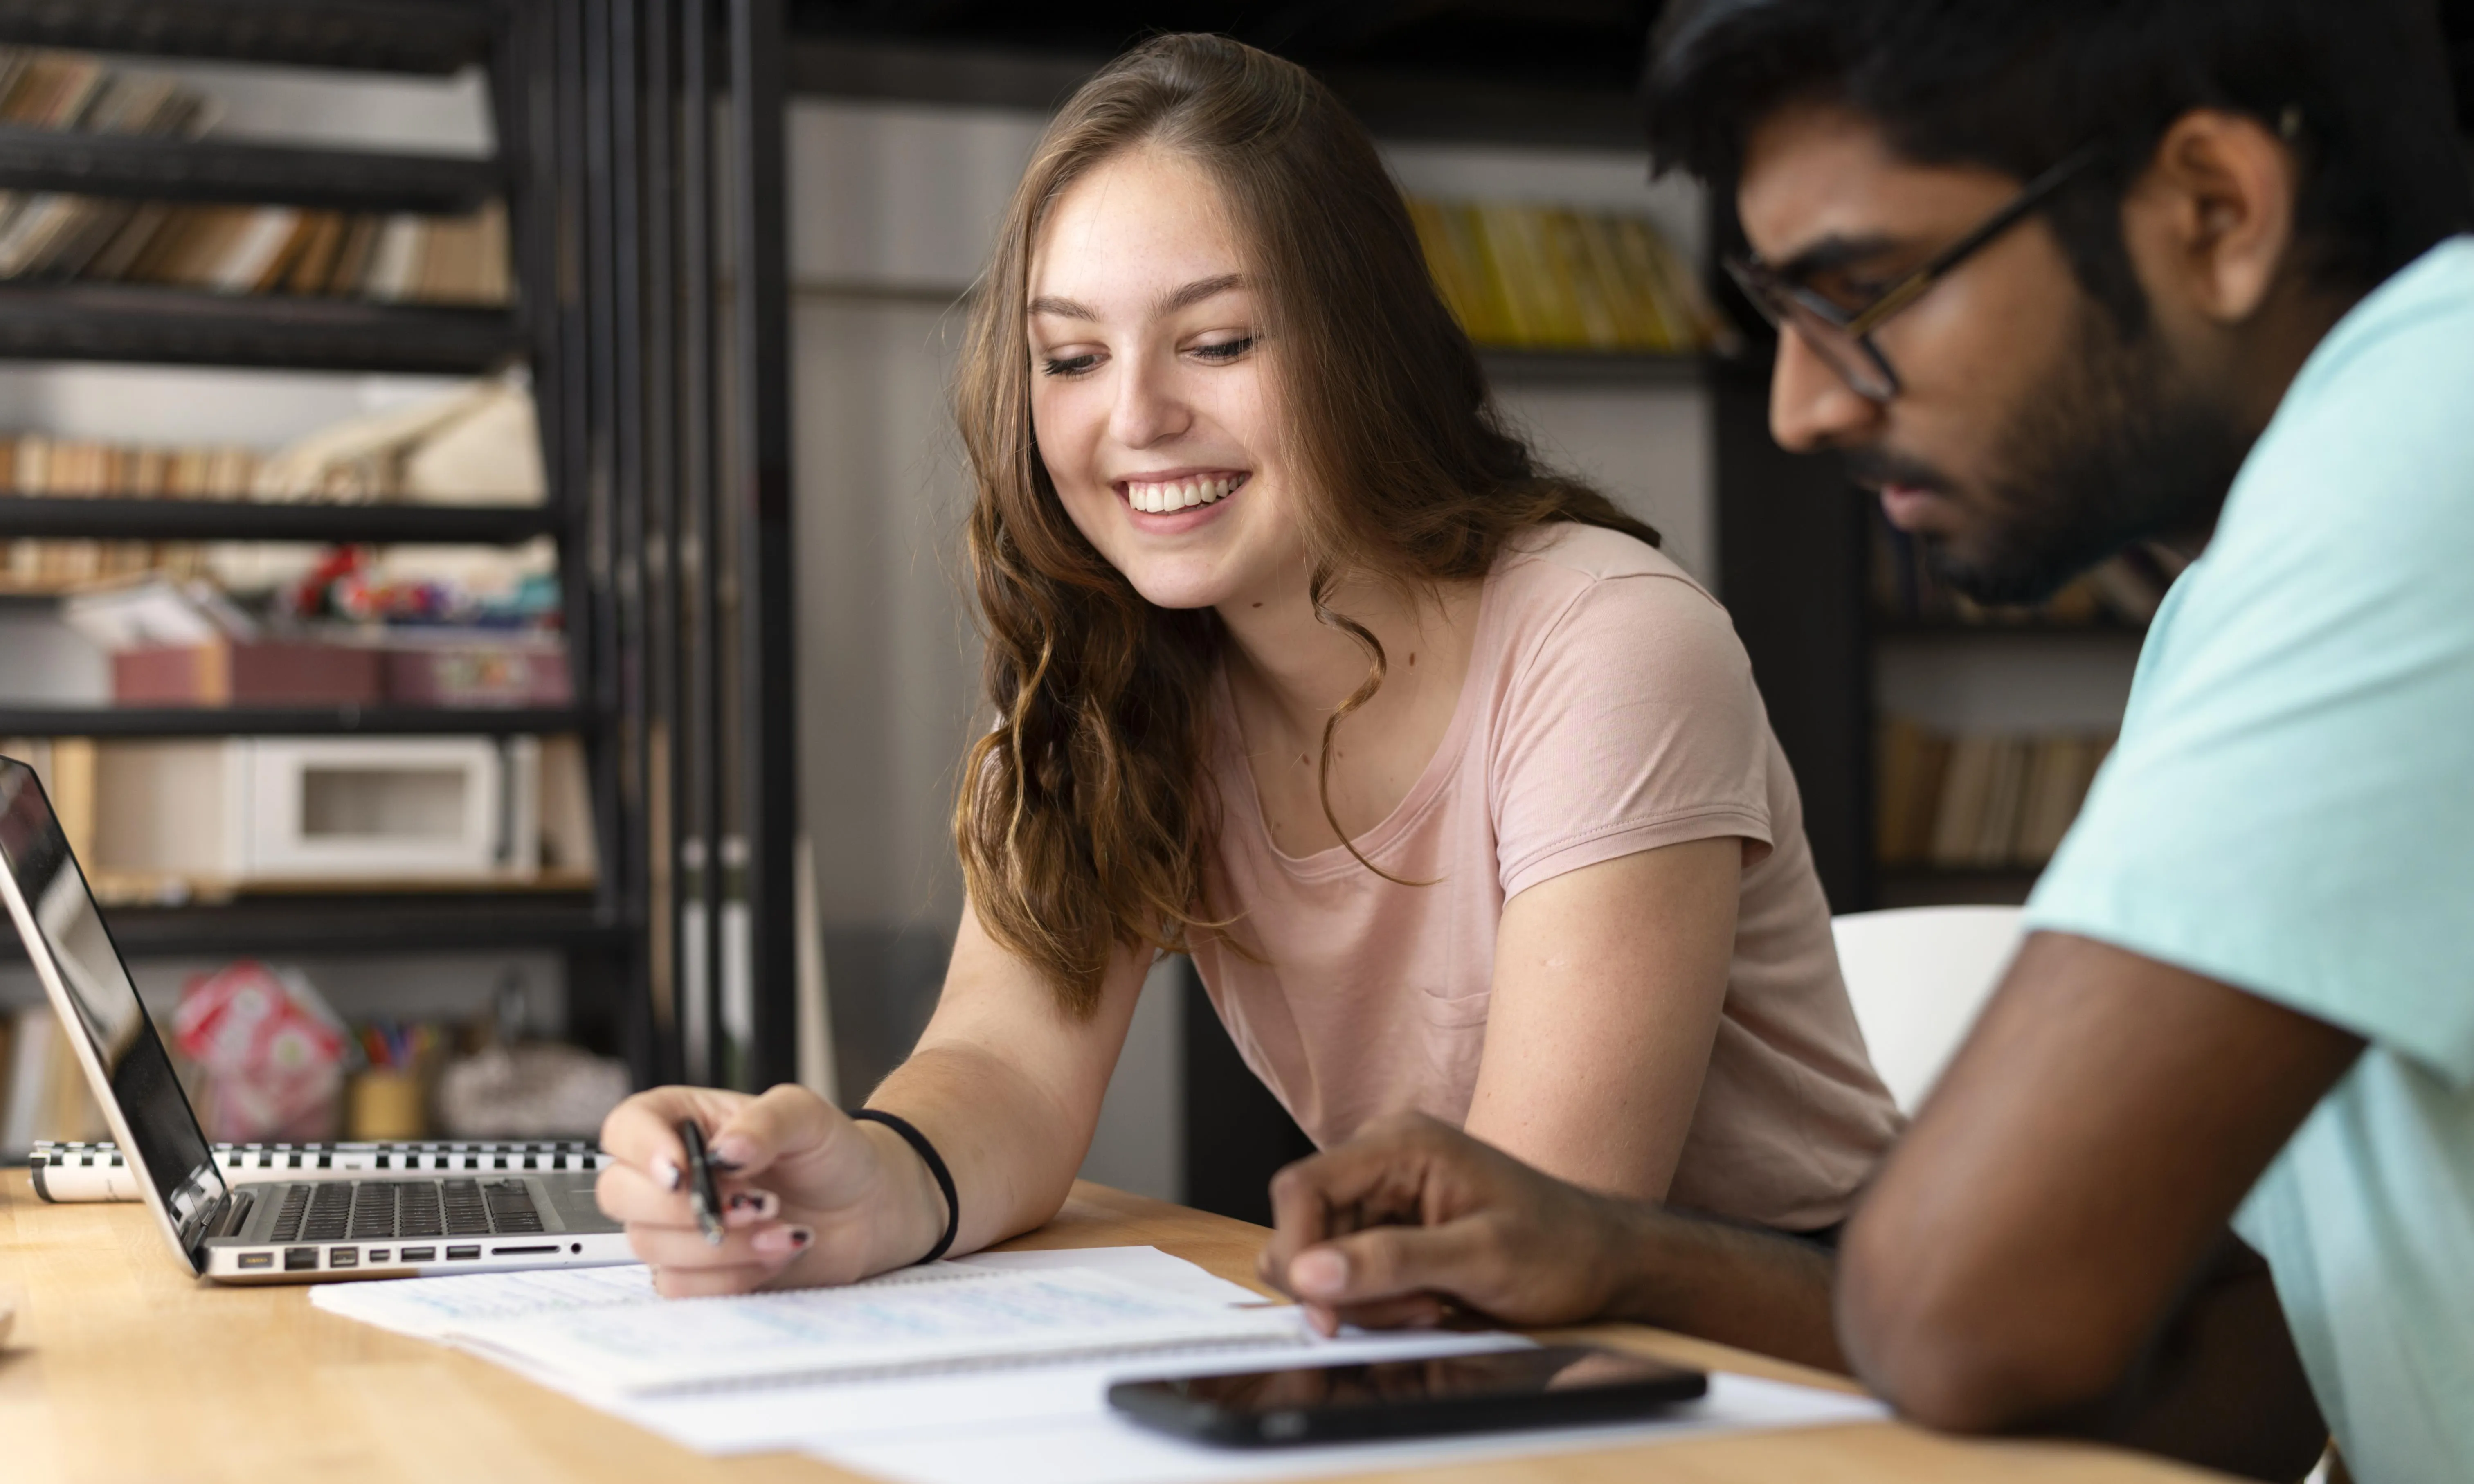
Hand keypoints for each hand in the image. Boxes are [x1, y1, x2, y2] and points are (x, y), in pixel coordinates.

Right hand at [596, 1085, 944, 1297]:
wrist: (867, 1208)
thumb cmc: (831, 1153)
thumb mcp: (807, 1115)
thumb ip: (765, 1122)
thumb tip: (724, 1150)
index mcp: (682, 1122)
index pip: (625, 1128)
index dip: (641, 1150)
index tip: (682, 1170)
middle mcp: (671, 1175)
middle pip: (621, 1195)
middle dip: (684, 1207)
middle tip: (753, 1201)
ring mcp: (678, 1228)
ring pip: (651, 1246)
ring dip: (720, 1244)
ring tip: (780, 1226)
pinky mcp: (698, 1272)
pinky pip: (682, 1286)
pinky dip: (732, 1275)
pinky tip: (776, 1251)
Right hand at [1256, 1113, 1641, 1336]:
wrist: (1604, 1261)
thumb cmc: (1560, 1249)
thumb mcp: (1481, 1259)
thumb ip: (1392, 1263)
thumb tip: (1310, 1273)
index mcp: (1401, 1143)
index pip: (1302, 1188)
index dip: (1298, 1251)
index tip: (1324, 1311)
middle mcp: (1383, 1158)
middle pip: (1306, 1226)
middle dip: (1341, 1284)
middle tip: (1410, 1311)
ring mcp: (1385, 1193)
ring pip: (1322, 1257)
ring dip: (1363, 1299)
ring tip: (1428, 1307)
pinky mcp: (1391, 1227)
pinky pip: (1350, 1270)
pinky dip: (1376, 1302)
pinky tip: (1425, 1305)